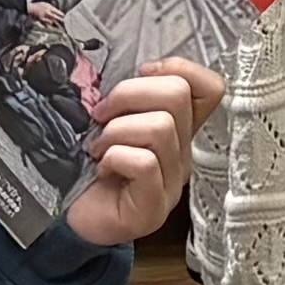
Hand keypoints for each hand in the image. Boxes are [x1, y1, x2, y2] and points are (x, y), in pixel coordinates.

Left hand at [63, 57, 222, 250]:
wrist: (74, 216)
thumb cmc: (91, 163)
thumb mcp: (111, 119)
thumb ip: (128, 97)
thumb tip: (133, 69)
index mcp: (177, 129)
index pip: (211, 88)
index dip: (180, 68)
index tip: (143, 73)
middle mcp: (182, 154)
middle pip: (177, 95)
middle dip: (130, 94)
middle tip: (102, 114)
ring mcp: (172, 184)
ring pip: (160, 127)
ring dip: (116, 130)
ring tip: (98, 147)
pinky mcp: (154, 208)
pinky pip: (144, 163)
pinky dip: (114, 158)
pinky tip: (102, 168)